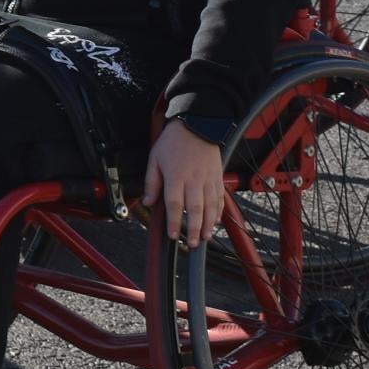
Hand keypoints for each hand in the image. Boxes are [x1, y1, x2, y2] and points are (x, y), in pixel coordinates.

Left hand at [143, 122, 227, 249]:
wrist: (197, 124)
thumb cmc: (173, 141)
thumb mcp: (155, 159)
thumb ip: (152, 182)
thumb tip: (148, 201)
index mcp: (176, 175)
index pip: (174, 204)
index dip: (174, 222)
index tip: (173, 235)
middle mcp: (193, 179)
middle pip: (195, 209)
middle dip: (194, 229)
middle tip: (192, 243)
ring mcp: (208, 178)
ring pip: (210, 206)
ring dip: (209, 224)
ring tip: (206, 237)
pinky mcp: (218, 177)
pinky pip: (220, 197)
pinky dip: (219, 211)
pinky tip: (216, 221)